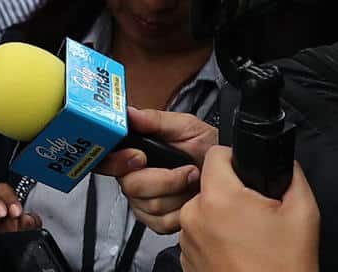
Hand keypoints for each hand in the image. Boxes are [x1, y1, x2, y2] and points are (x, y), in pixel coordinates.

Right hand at [102, 106, 216, 234]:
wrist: (230, 174)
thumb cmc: (208, 147)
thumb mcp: (185, 126)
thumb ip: (155, 119)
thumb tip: (130, 114)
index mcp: (133, 151)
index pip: (106, 160)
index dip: (118, 161)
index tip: (140, 157)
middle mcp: (134, 176)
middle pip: (130, 186)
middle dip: (163, 179)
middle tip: (186, 169)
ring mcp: (144, 201)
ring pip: (146, 205)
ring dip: (176, 193)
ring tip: (192, 181)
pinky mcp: (157, 221)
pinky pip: (158, 223)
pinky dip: (178, 214)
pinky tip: (188, 201)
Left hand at [178, 147, 320, 271]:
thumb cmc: (286, 266)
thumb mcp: (303, 213)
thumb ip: (291, 176)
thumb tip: (282, 160)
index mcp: (218, 197)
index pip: (215, 155)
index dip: (235, 160)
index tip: (248, 175)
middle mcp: (193, 215)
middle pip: (209, 186)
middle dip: (232, 195)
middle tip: (256, 216)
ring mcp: (185, 240)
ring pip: (203, 211)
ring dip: (222, 218)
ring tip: (249, 239)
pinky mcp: (185, 259)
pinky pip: (199, 236)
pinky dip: (215, 239)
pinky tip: (237, 253)